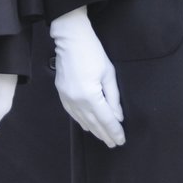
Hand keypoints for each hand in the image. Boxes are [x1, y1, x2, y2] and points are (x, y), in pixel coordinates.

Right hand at [49, 6, 124, 146]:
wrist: (70, 39)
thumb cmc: (93, 52)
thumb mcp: (109, 74)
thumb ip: (113, 98)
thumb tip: (117, 117)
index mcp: (90, 95)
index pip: (105, 119)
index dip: (114, 131)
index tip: (121, 140)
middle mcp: (76, 100)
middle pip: (93, 123)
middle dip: (105, 134)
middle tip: (114, 143)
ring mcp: (66, 97)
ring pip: (82, 120)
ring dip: (94, 130)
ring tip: (103, 138)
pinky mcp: (61, 93)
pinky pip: (72, 113)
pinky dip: (81, 121)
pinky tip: (87, 126)